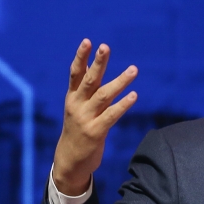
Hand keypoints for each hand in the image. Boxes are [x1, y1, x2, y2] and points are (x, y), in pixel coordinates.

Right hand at [52, 40, 137, 195]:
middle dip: (97, 63)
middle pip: (89, 80)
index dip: (81, 57)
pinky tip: (134, 95)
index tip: (88, 41)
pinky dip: (123, 105)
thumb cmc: (77, 131)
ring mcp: (86, 119)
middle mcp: (77, 106)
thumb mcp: (77, 108)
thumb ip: (85, 91)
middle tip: (105, 46)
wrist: (69, 161)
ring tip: (134, 69)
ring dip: (120, 81)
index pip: (75, 73)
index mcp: (72, 98)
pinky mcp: (96, 132)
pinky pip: (112, 115)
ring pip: (104, 96)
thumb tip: (92, 68)